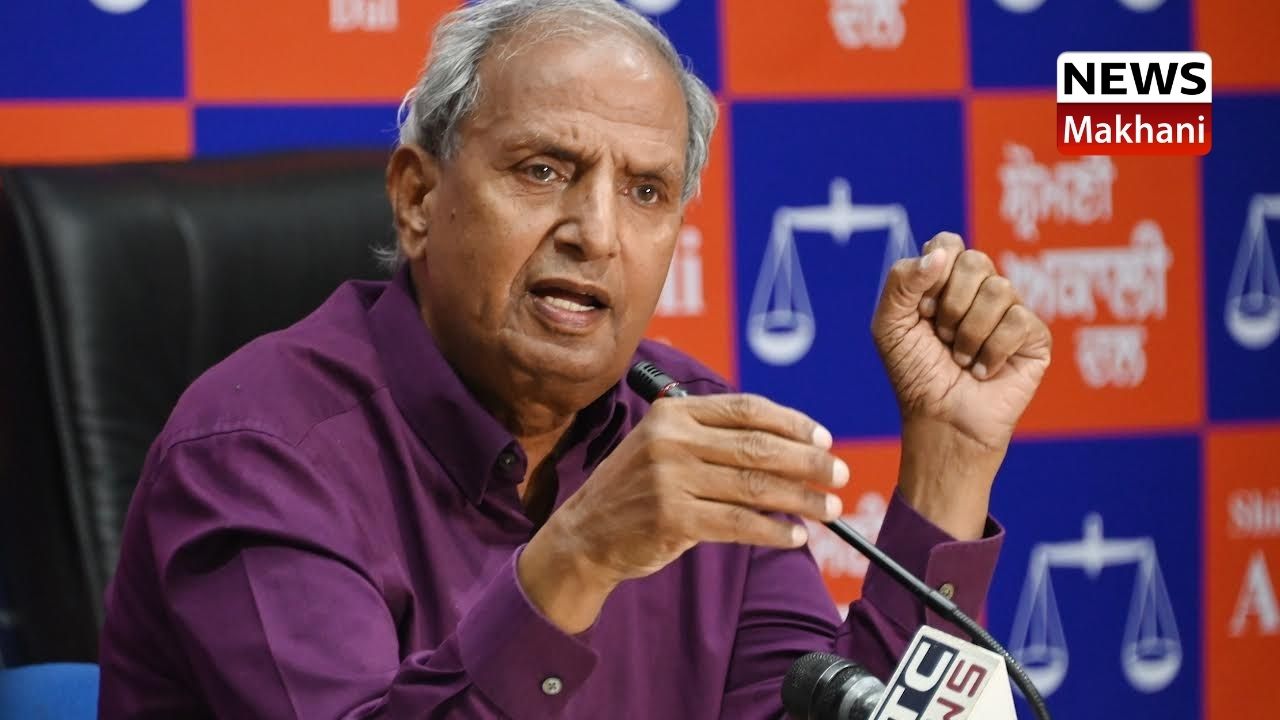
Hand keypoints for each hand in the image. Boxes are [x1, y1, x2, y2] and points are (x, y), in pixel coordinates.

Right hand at [518, 394, 848, 632]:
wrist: (584, 534)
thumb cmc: (635, 490)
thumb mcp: (663, 445)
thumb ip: (713, 437)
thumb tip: (789, 444)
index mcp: (672, 412)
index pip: (747, 409)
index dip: (792, 423)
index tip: (824, 439)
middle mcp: (671, 439)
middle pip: (758, 446)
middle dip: (808, 462)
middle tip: (841, 475)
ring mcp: (670, 479)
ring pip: (754, 486)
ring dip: (801, 499)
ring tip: (830, 509)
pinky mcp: (673, 518)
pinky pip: (739, 523)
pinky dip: (773, 531)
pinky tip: (795, 536)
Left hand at [871, 232, 1051, 537]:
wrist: (941, 420)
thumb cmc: (914, 374)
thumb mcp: (889, 326)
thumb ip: (902, 282)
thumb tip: (941, 254)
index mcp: (945, 281)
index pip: (947, 243)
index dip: (933, 273)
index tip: (922, 310)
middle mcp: (980, 291)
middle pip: (975, 261)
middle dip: (950, 305)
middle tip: (941, 337)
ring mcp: (1009, 311)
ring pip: (999, 289)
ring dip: (968, 334)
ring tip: (961, 359)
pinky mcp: (1034, 336)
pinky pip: (1018, 321)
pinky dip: (993, 351)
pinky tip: (984, 371)